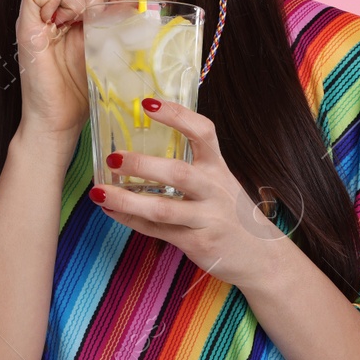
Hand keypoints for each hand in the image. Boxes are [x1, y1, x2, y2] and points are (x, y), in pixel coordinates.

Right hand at [16, 0, 160, 142]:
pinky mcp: (26, 25)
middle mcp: (60, 8)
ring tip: (80, 23)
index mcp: (81, 11)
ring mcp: (42, 15)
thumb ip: (120, 15)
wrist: (61, 118)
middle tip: (99, 18)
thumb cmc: (83, 86)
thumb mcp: (110, 45)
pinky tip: (61, 22)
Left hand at [88, 97, 291, 290]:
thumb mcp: (219, 182)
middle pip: (178, 173)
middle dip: (142, 165)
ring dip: (127, 200)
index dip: (176, 115)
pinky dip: (130, 220)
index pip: (203, 132)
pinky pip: (157, 230)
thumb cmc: (230, 212)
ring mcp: (207, 218)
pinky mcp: (196, 243)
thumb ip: (192, 167)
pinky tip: (110, 210)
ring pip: (163, 208)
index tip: (147, 104)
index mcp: (219, 167)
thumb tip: (142, 151)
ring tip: (99, 192)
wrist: (260, 255)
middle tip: (113, 157)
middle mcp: (214, 190)